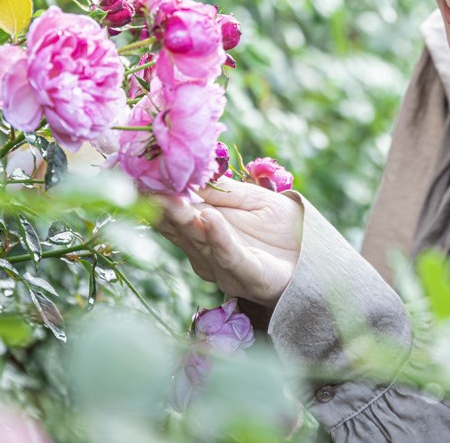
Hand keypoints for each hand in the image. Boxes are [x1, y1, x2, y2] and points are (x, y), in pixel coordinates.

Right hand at [153, 177, 303, 307]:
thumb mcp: (250, 198)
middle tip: (141, 185)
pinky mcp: (248, 276)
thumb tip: (187, 174)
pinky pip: (230, 255)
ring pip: (199, 240)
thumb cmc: (279, 225)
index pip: (172, 212)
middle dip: (161, 206)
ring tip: (171, 198)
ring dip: (184, 219)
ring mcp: (224, 266)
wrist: (314, 252)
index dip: (155, 195)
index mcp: (202, 229)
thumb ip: (221, 191)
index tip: (135, 173)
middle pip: (179, 226)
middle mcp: (205, 251)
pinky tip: (208, 219)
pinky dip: (218, 238)